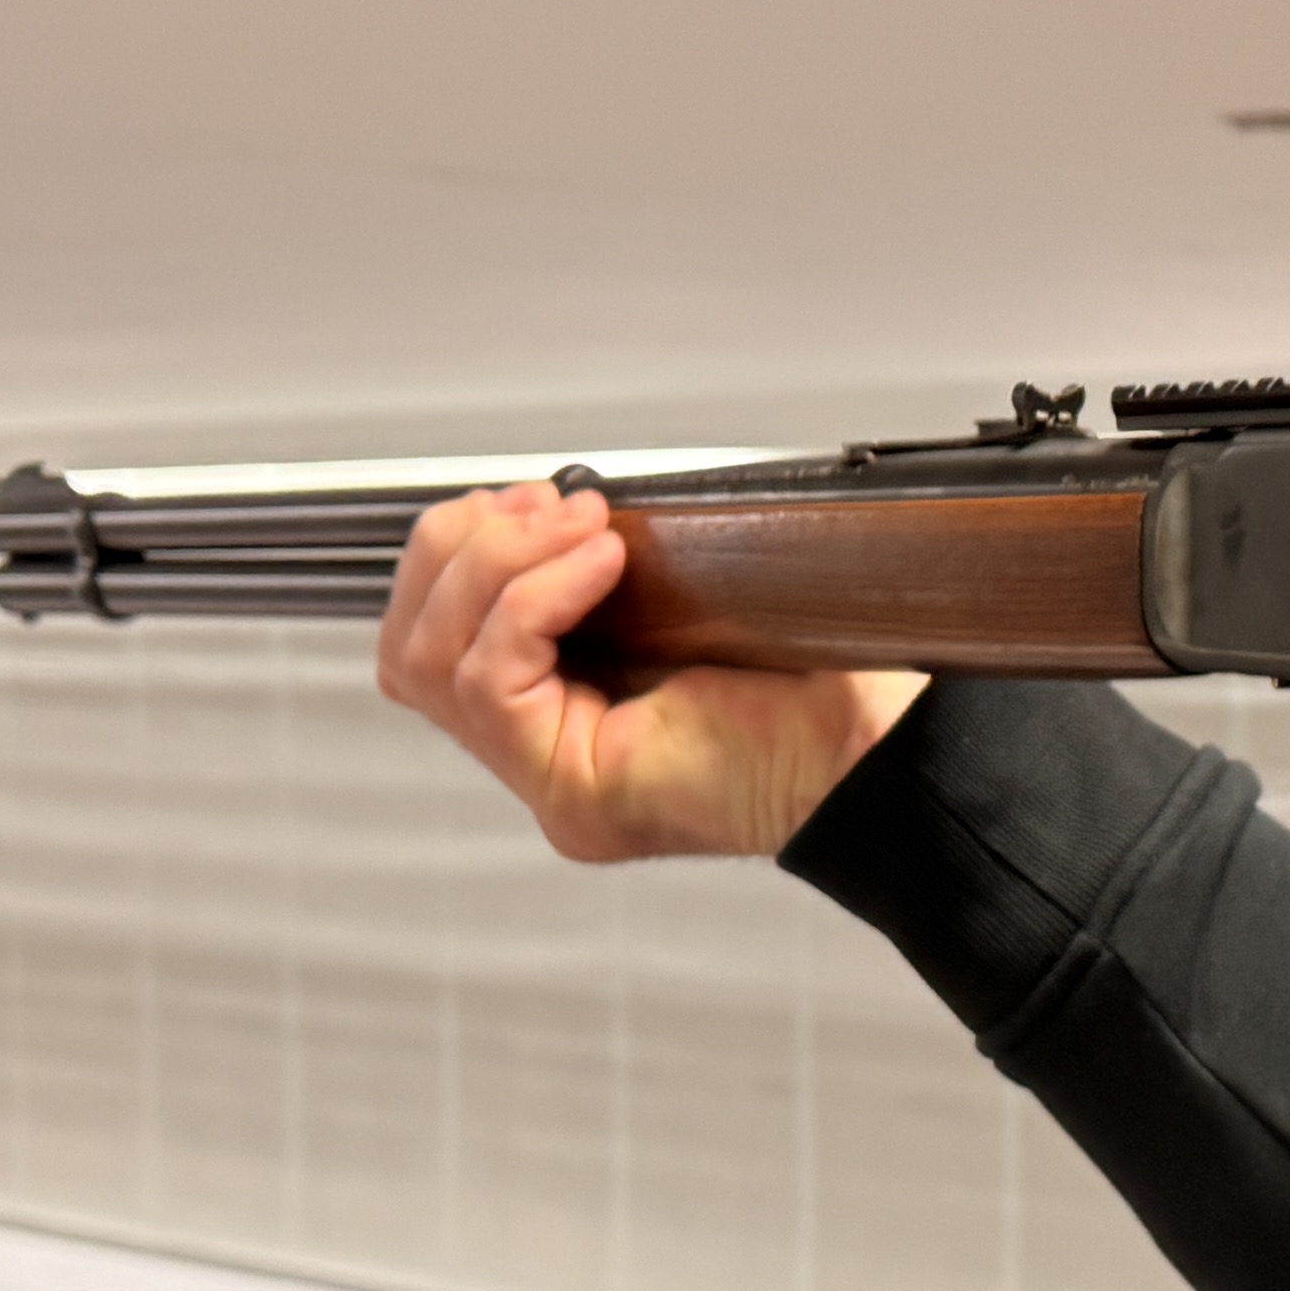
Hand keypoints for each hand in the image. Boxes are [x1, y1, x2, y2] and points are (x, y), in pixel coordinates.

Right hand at [375, 482, 921, 862]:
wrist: (879, 740)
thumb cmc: (810, 677)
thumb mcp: (679, 594)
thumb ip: (599, 567)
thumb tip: (551, 505)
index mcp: (560, 715)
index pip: (436, 636)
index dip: (463, 551)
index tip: (543, 500)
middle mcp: (542, 758)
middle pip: (410, 647)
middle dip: (462, 550)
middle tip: (553, 508)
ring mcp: (551, 782)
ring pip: (429, 662)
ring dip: (495, 567)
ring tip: (579, 530)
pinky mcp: (573, 790)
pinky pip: (490, 680)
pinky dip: (531, 600)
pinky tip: (598, 564)